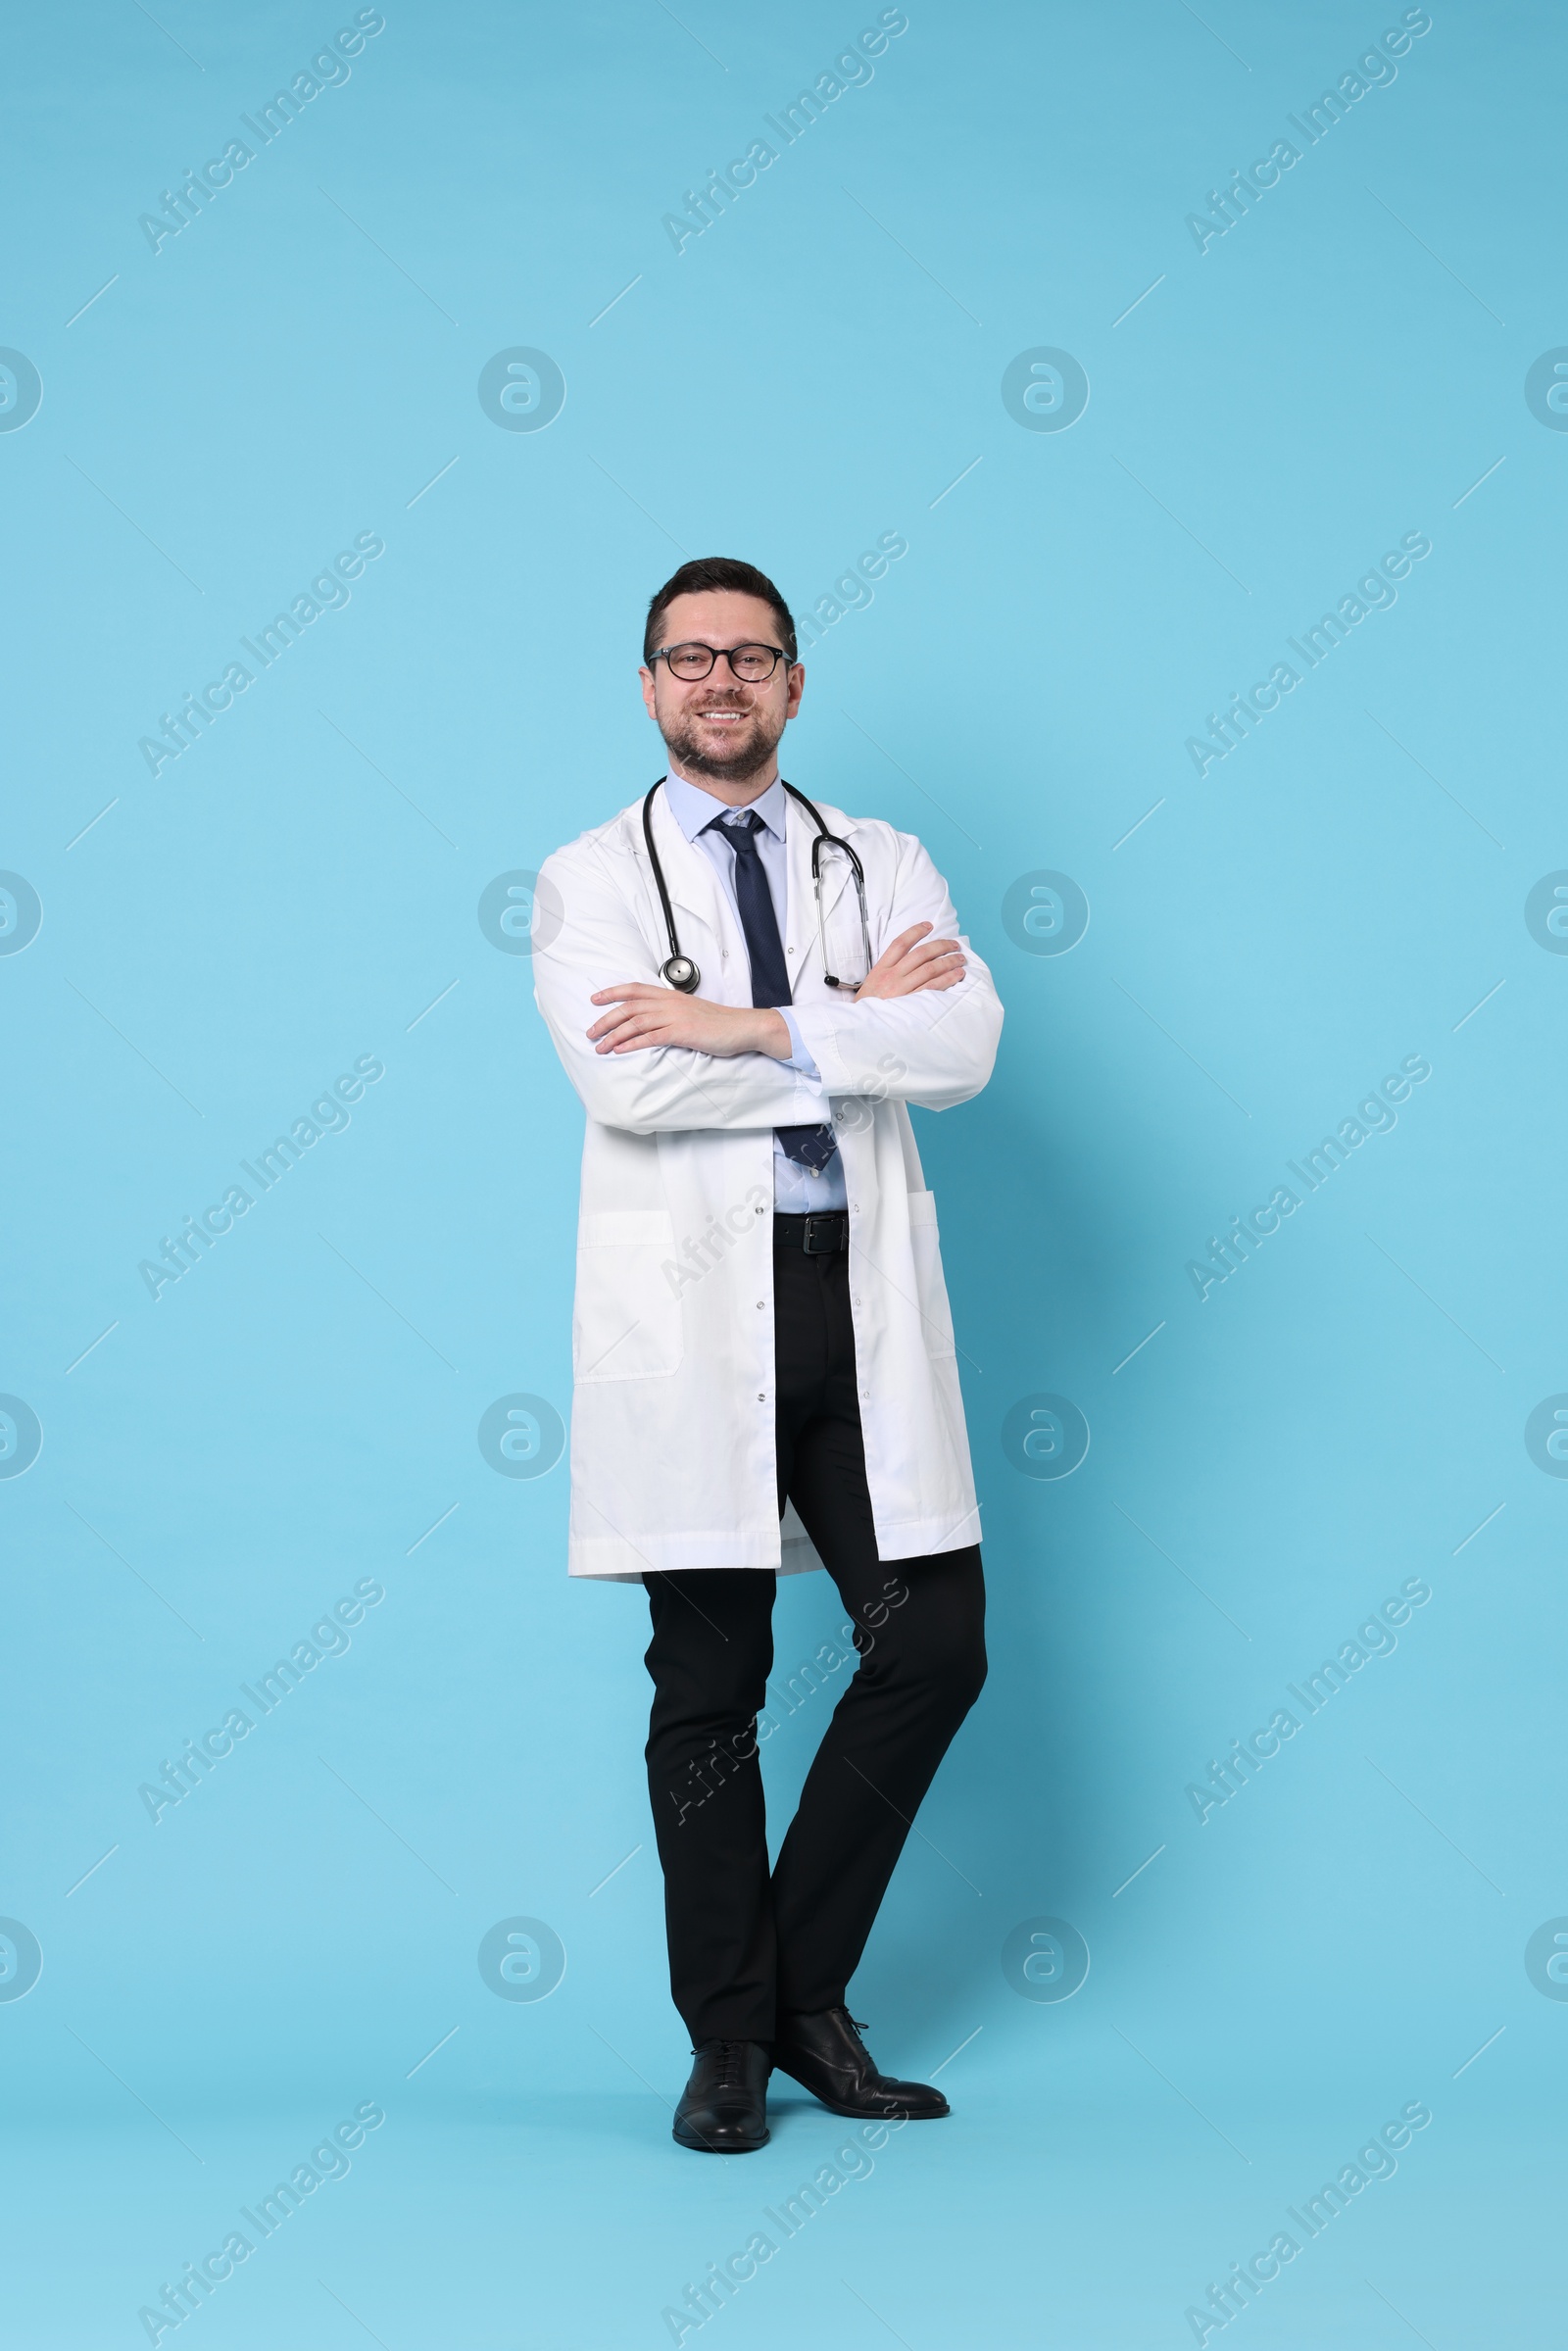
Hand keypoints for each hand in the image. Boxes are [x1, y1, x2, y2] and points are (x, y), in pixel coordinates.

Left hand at [588, 985, 791, 1058]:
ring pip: (635, 1022)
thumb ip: (669, 1012)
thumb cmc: (718, 1022)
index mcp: (669, 995)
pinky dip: (632, 1044)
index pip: (634, 989)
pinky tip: (620, 1051)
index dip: (611, 993)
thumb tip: (651, 1022)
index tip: (594, 1000)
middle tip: (589, 1032)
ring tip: (600, 1047)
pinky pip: (651, 1037)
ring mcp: (675, 1016)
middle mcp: (669, 1003)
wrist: (742, 1027)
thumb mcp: (689, 1011)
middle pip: (628, 1007)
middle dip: (605, 1020)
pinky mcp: (682, 1032)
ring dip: (613, 1035)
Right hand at [854, 922, 965, 999]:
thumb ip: (888, 972)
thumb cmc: (868, 1007)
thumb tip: (910, 961)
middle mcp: (891, 977)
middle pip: (920, 954)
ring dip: (948, 961)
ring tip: (960, 959)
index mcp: (881, 969)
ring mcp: (901, 990)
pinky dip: (948, 979)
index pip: (900, 944)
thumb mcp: (870, 984)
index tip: (929, 926)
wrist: (862, 1028)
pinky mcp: (911, 1004)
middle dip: (941, 946)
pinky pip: (933, 987)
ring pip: (930, 968)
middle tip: (954, 944)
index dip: (915, 931)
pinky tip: (958, 975)